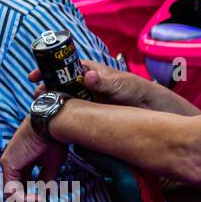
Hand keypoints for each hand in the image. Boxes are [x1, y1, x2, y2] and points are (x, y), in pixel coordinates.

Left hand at [0, 116, 68, 201]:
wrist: (53, 125)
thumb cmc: (54, 141)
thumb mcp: (50, 166)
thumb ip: (44, 180)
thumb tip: (43, 193)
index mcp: (22, 164)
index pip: (21, 190)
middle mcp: (12, 165)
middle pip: (13, 196)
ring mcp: (8, 165)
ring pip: (12, 196)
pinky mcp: (8, 164)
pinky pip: (12, 190)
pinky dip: (25, 199)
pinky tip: (39, 200)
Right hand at [27, 60, 199, 115]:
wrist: (166, 120)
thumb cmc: (148, 96)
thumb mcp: (129, 87)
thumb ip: (108, 82)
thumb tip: (88, 76)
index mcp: (93, 74)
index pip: (64, 68)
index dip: (47, 70)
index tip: (34, 77)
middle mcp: (87, 89)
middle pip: (58, 88)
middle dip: (45, 94)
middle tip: (37, 101)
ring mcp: (88, 106)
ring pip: (63, 106)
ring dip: (52, 111)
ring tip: (43, 119)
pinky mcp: (92, 122)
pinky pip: (73, 123)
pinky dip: (62, 127)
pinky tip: (57, 133)